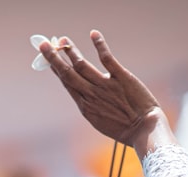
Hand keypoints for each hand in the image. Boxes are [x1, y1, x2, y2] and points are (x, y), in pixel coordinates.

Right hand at [37, 30, 174, 152]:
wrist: (144, 131)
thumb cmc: (124, 129)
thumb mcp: (100, 121)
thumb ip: (91, 105)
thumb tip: (84, 93)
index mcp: (85, 106)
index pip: (66, 83)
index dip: (55, 69)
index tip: (47, 59)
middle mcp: (92, 94)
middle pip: (68, 73)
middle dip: (54, 58)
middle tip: (44, 44)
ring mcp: (106, 86)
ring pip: (82, 65)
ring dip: (71, 51)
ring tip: (63, 40)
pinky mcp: (121, 78)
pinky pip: (107, 59)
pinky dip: (99, 45)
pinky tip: (93, 34)